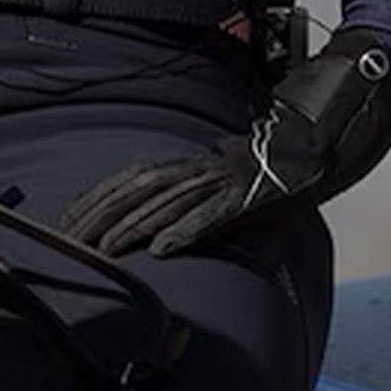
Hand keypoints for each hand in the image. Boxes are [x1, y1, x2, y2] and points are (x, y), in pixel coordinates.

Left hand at [60, 32, 390, 257]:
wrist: (324, 140)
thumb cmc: (273, 166)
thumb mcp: (225, 181)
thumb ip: (194, 194)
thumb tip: (161, 219)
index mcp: (190, 162)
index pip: (130, 177)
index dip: (96, 198)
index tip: (65, 220)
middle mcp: (200, 167)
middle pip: (137, 189)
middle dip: (99, 215)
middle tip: (66, 241)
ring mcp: (223, 180)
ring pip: (166, 202)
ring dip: (132, 227)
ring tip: (102, 249)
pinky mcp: (248, 197)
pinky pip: (212, 217)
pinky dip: (185, 231)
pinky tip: (161, 250)